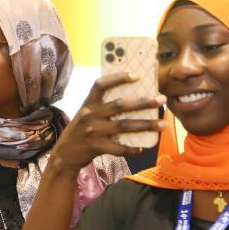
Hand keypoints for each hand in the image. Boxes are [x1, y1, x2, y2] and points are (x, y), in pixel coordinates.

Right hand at [51, 73, 166, 171]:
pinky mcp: (96, 146)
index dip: (118, 78)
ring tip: (163, 125)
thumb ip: (101, 107)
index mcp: (88, 103)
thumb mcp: (86, 114)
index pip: (101, 84)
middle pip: (120, 105)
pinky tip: (142, 148)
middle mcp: (90, 114)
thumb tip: (132, 100)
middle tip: (162, 99)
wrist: (64, 154)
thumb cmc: (80, 130)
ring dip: (146, 125)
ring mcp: (93, 131)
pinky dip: (131, 149)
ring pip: (125, 126)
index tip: (137, 75)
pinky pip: (119, 148)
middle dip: (144, 102)